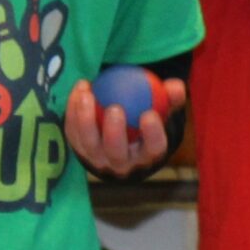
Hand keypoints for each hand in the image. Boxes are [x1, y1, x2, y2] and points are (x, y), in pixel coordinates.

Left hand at [64, 75, 187, 176]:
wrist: (121, 139)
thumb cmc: (145, 120)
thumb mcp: (162, 110)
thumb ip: (170, 98)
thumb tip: (176, 86)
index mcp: (147, 155)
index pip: (153, 148)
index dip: (152, 135)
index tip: (149, 114)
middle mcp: (122, 164)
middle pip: (117, 153)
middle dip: (114, 133)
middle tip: (114, 108)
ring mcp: (97, 159)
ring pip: (90, 144)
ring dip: (86, 120)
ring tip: (88, 94)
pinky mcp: (78, 150)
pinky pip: (73, 131)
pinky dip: (73, 110)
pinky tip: (81, 87)